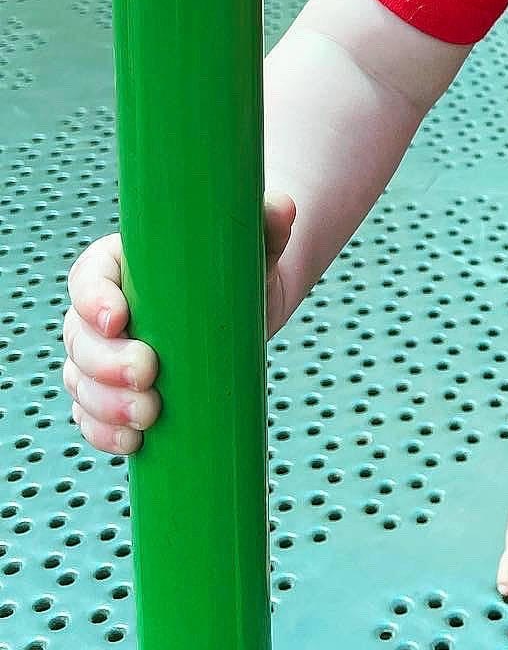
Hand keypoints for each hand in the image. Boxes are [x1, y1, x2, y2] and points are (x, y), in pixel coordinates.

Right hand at [61, 192, 297, 455]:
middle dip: (105, 363)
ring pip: (81, 380)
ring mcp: (104, 354)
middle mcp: (103, 310)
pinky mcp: (115, 391)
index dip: (93, 299)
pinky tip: (131, 442)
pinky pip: (92, 414)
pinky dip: (103, 432)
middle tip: (148, 374)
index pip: (88, 277)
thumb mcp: (254, 241)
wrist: (247, 302)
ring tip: (148, 416)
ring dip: (105, 404)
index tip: (120, 319)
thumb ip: (266, 222)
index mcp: (122, 264)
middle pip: (80, 337)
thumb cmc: (241, 261)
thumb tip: (284, 208)